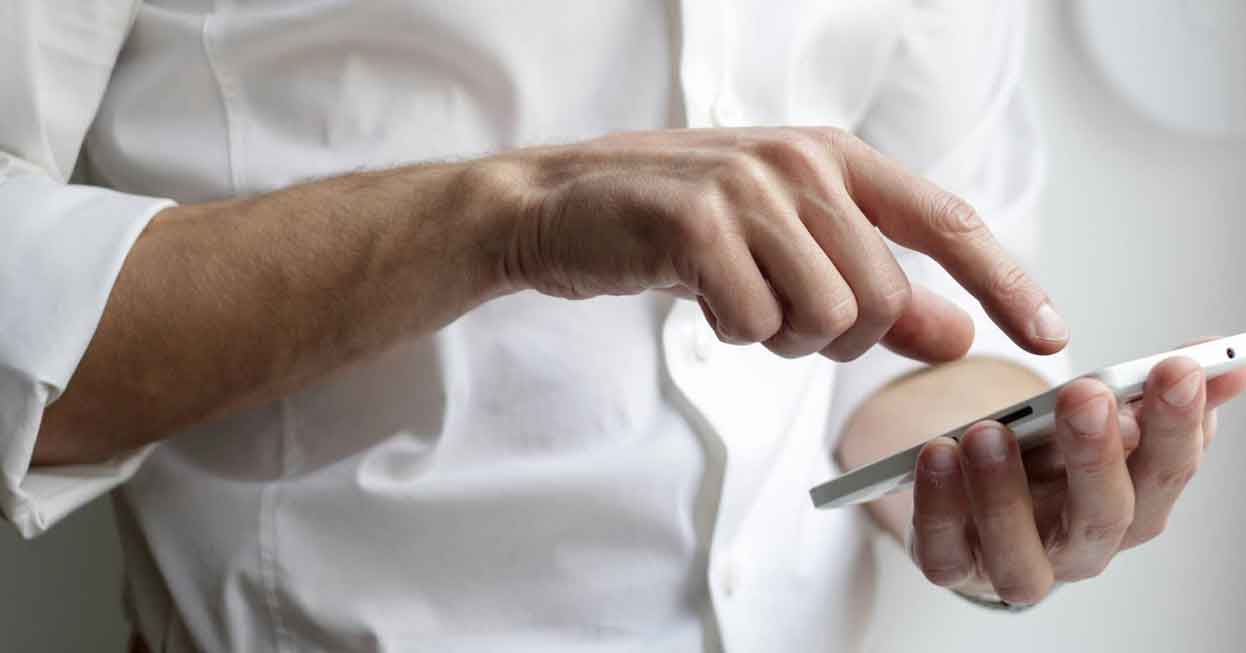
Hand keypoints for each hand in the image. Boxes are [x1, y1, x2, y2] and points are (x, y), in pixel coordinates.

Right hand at [477, 127, 1067, 361]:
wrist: (562, 205)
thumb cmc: (680, 226)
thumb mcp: (787, 247)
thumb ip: (877, 289)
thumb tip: (957, 335)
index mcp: (835, 157)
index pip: (947, 223)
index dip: (1006, 282)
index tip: (1049, 336)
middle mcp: (802, 163)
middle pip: (882, 298)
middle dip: (837, 336)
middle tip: (778, 314)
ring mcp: (749, 188)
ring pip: (826, 317)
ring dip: (780, 336)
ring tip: (736, 299)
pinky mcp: (696, 224)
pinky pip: (755, 323)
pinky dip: (731, 332)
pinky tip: (698, 295)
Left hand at [908, 349, 1245, 604]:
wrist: (977, 500)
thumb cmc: (1047, 458)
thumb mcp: (1098, 419)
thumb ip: (1152, 393)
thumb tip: (1226, 359)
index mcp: (1132, 504)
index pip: (1168, 471)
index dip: (1178, 425)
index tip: (1177, 368)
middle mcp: (1082, 546)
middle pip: (1104, 516)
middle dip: (1097, 454)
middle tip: (1085, 395)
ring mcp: (1017, 564)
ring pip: (1021, 554)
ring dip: (1004, 493)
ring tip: (988, 432)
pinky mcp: (954, 567)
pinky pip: (944, 553)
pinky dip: (939, 507)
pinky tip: (936, 455)